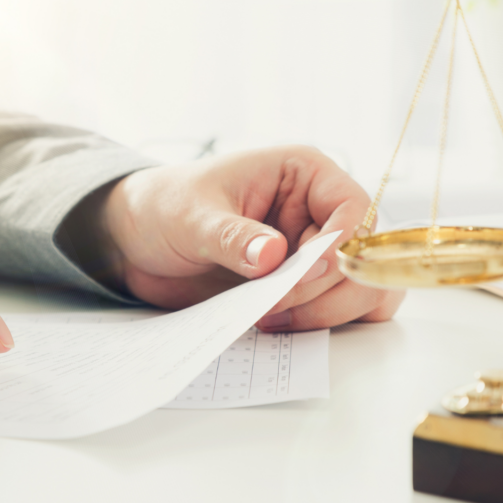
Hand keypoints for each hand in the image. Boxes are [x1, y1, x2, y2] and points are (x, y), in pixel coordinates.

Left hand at [97, 146, 404, 330]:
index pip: (354, 209)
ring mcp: (314, 255)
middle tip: (273, 306)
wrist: (138, 242)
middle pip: (364, 259)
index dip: (338, 247)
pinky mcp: (303, 290)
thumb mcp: (192, 216)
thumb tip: (274, 257)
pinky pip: (338, 313)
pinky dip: (321, 327)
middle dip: (327, 290)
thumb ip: (234, 237)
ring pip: (363, 292)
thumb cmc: (166, 207)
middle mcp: (318, 214)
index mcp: (303, 174)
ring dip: (328, 314)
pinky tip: (275, 326)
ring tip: (270, 319)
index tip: (300, 274)